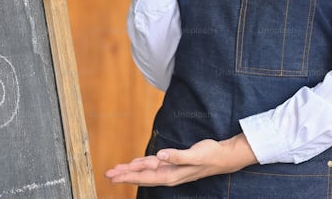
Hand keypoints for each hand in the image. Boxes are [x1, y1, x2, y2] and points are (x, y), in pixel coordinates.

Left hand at [105, 135, 257, 186]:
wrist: (223, 157)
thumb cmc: (211, 155)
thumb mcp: (195, 155)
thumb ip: (177, 156)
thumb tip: (160, 156)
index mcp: (172, 174)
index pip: (145, 176)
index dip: (128, 176)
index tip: (114, 175)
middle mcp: (169, 174)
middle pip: (142, 176)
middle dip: (124, 175)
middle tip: (108, 174)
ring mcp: (170, 170)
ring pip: (146, 171)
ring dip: (130, 170)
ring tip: (116, 170)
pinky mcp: (173, 164)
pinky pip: (153, 166)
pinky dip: (142, 164)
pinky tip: (134, 164)